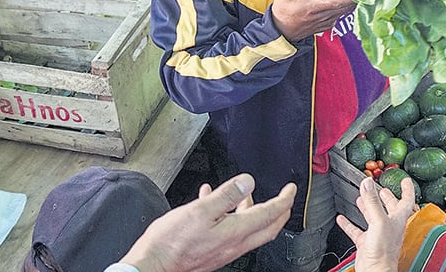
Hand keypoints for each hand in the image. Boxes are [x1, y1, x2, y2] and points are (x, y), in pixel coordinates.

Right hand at [120, 175, 296, 271]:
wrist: (155, 264)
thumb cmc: (171, 242)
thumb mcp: (200, 210)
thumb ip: (225, 195)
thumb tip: (247, 182)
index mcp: (235, 232)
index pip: (269, 215)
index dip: (283, 200)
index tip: (290, 189)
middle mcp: (234, 244)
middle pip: (267, 227)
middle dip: (278, 211)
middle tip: (283, 198)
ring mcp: (224, 249)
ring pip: (248, 229)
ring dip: (251, 211)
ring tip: (244, 195)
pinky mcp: (212, 251)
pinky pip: (229, 231)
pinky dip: (227, 215)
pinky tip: (211, 202)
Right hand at [271, 0, 355, 40]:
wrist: (281, 32)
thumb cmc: (283, 13)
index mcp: (316, 6)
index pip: (341, 1)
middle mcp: (325, 15)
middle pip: (348, 5)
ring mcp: (328, 21)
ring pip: (346, 10)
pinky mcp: (328, 25)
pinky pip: (341, 14)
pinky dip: (343, 6)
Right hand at [337, 177, 415, 271]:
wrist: (375, 270)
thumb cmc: (383, 251)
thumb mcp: (378, 221)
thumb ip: (372, 202)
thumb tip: (367, 183)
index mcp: (397, 220)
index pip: (406, 201)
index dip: (407, 189)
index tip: (405, 180)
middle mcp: (389, 226)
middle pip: (389, 208)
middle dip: (386, 197)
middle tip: (381, 188)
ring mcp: (377, 234)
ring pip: (373, 217)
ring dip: (368, 207)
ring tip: (362, 197)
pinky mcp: (366, 242)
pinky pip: (356, 230)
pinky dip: (349, 223)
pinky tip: (342, 219)